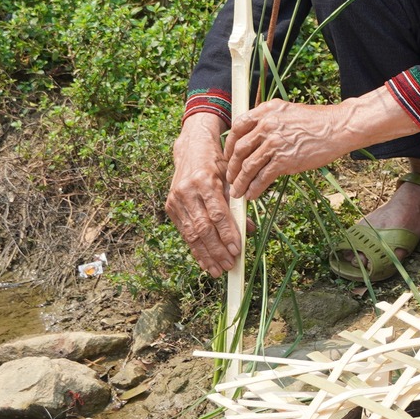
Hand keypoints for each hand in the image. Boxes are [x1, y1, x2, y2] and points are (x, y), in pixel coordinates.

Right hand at [166, 113, 238, 276]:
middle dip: (217, 250)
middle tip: (230, 265)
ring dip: (206, 255)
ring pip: (192, 234)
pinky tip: (205, 262)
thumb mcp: (231, 178)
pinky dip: (195, 249)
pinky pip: (184, 232)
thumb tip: (249, 231)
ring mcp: (176, 199)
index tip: (237, 250)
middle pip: (203, 227)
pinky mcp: (170, 206)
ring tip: (219, 270)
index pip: (217, 213)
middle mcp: (187, 190)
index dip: (227, 234)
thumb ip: (239, 205)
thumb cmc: (217, 163)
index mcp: (205, 180)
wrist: (191, 148)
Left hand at [224, 98, 354, 201]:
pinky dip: (254, 188)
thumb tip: (256, 136)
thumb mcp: (288, 111)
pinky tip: (252, 195)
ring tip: (238, 192)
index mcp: (266, 111)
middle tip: (231, 178)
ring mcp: (274, 143)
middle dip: (232, 167)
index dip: (229, 144)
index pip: (238, 126)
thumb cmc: (318, 121)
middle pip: (239, 149)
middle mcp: (267, 125)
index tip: (229, 155)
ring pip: (248, 166)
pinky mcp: (284, 161)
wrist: (338, 128)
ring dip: (240, 182)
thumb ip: (270, 119)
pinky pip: (262, 177)